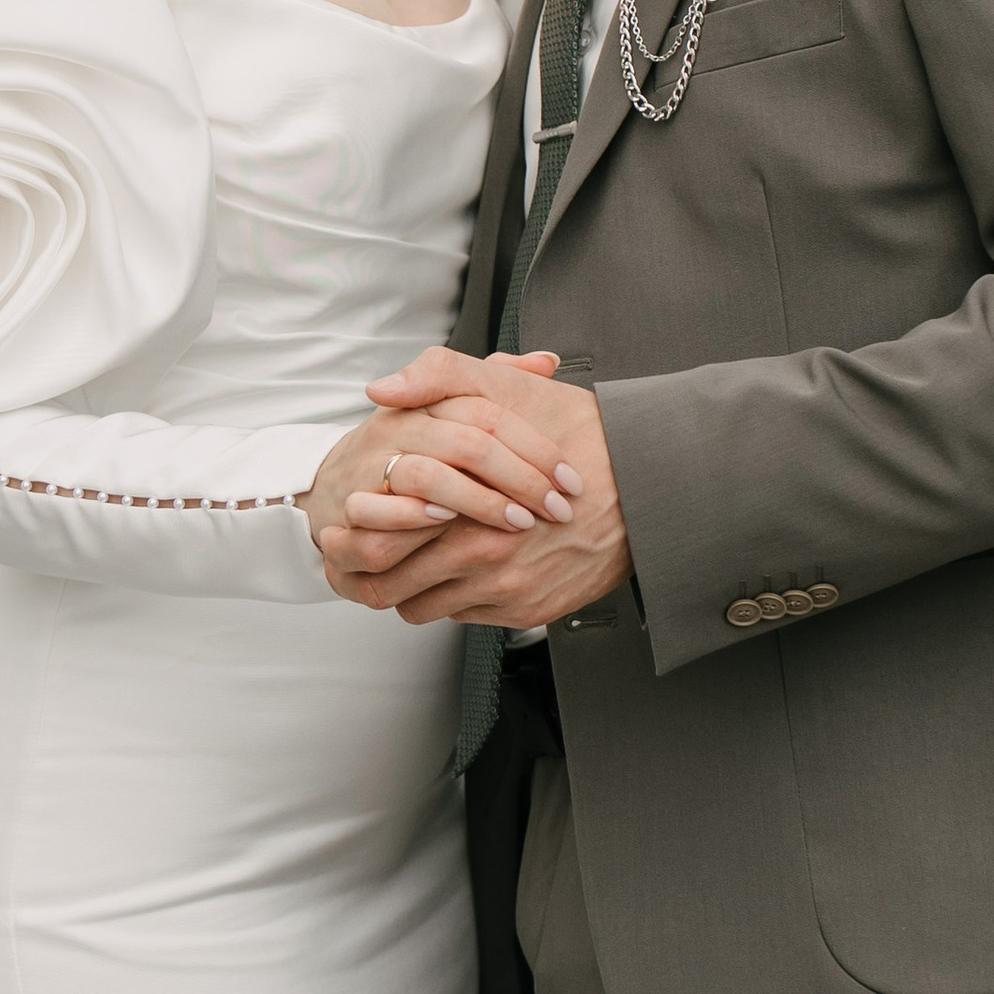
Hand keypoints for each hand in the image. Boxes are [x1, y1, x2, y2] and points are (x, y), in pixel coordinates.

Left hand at [333, 349, 631, 626]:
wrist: (651, 485)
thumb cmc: (583, 436)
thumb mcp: (507, 393)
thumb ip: (439, 378)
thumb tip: (381, 389)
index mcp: (465, 504)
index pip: (378, 543)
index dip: (352, 539)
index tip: (342, 532)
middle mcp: (482, 556)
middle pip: (391, 588)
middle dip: (369, 574)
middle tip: (354, 559)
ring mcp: (506, 590)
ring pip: (425, 608)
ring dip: (413, 588)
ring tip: (404, 564)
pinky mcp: (530, 611)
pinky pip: (466, 616)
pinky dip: (455, 597)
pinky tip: (455, 570)